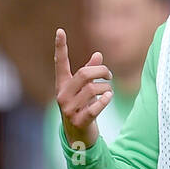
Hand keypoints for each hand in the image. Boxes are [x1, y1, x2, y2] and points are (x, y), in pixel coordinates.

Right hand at [54, 29, 112, 150]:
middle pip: (84, 74)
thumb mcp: (84, 91)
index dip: (60, 47)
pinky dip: (105, 100)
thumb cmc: (82, 108)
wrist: (79, 137)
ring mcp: (69, 109)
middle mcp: (62, 95)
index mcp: (62, 85)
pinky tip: (109, 97)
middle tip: (109, 74)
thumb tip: (98, 55)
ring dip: (105, 88)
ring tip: (108, 91)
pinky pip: (94, 107)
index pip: (60, 63)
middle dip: (101, 71)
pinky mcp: (79, 121)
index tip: (60, 31)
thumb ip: (90, 73)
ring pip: (92, 89)